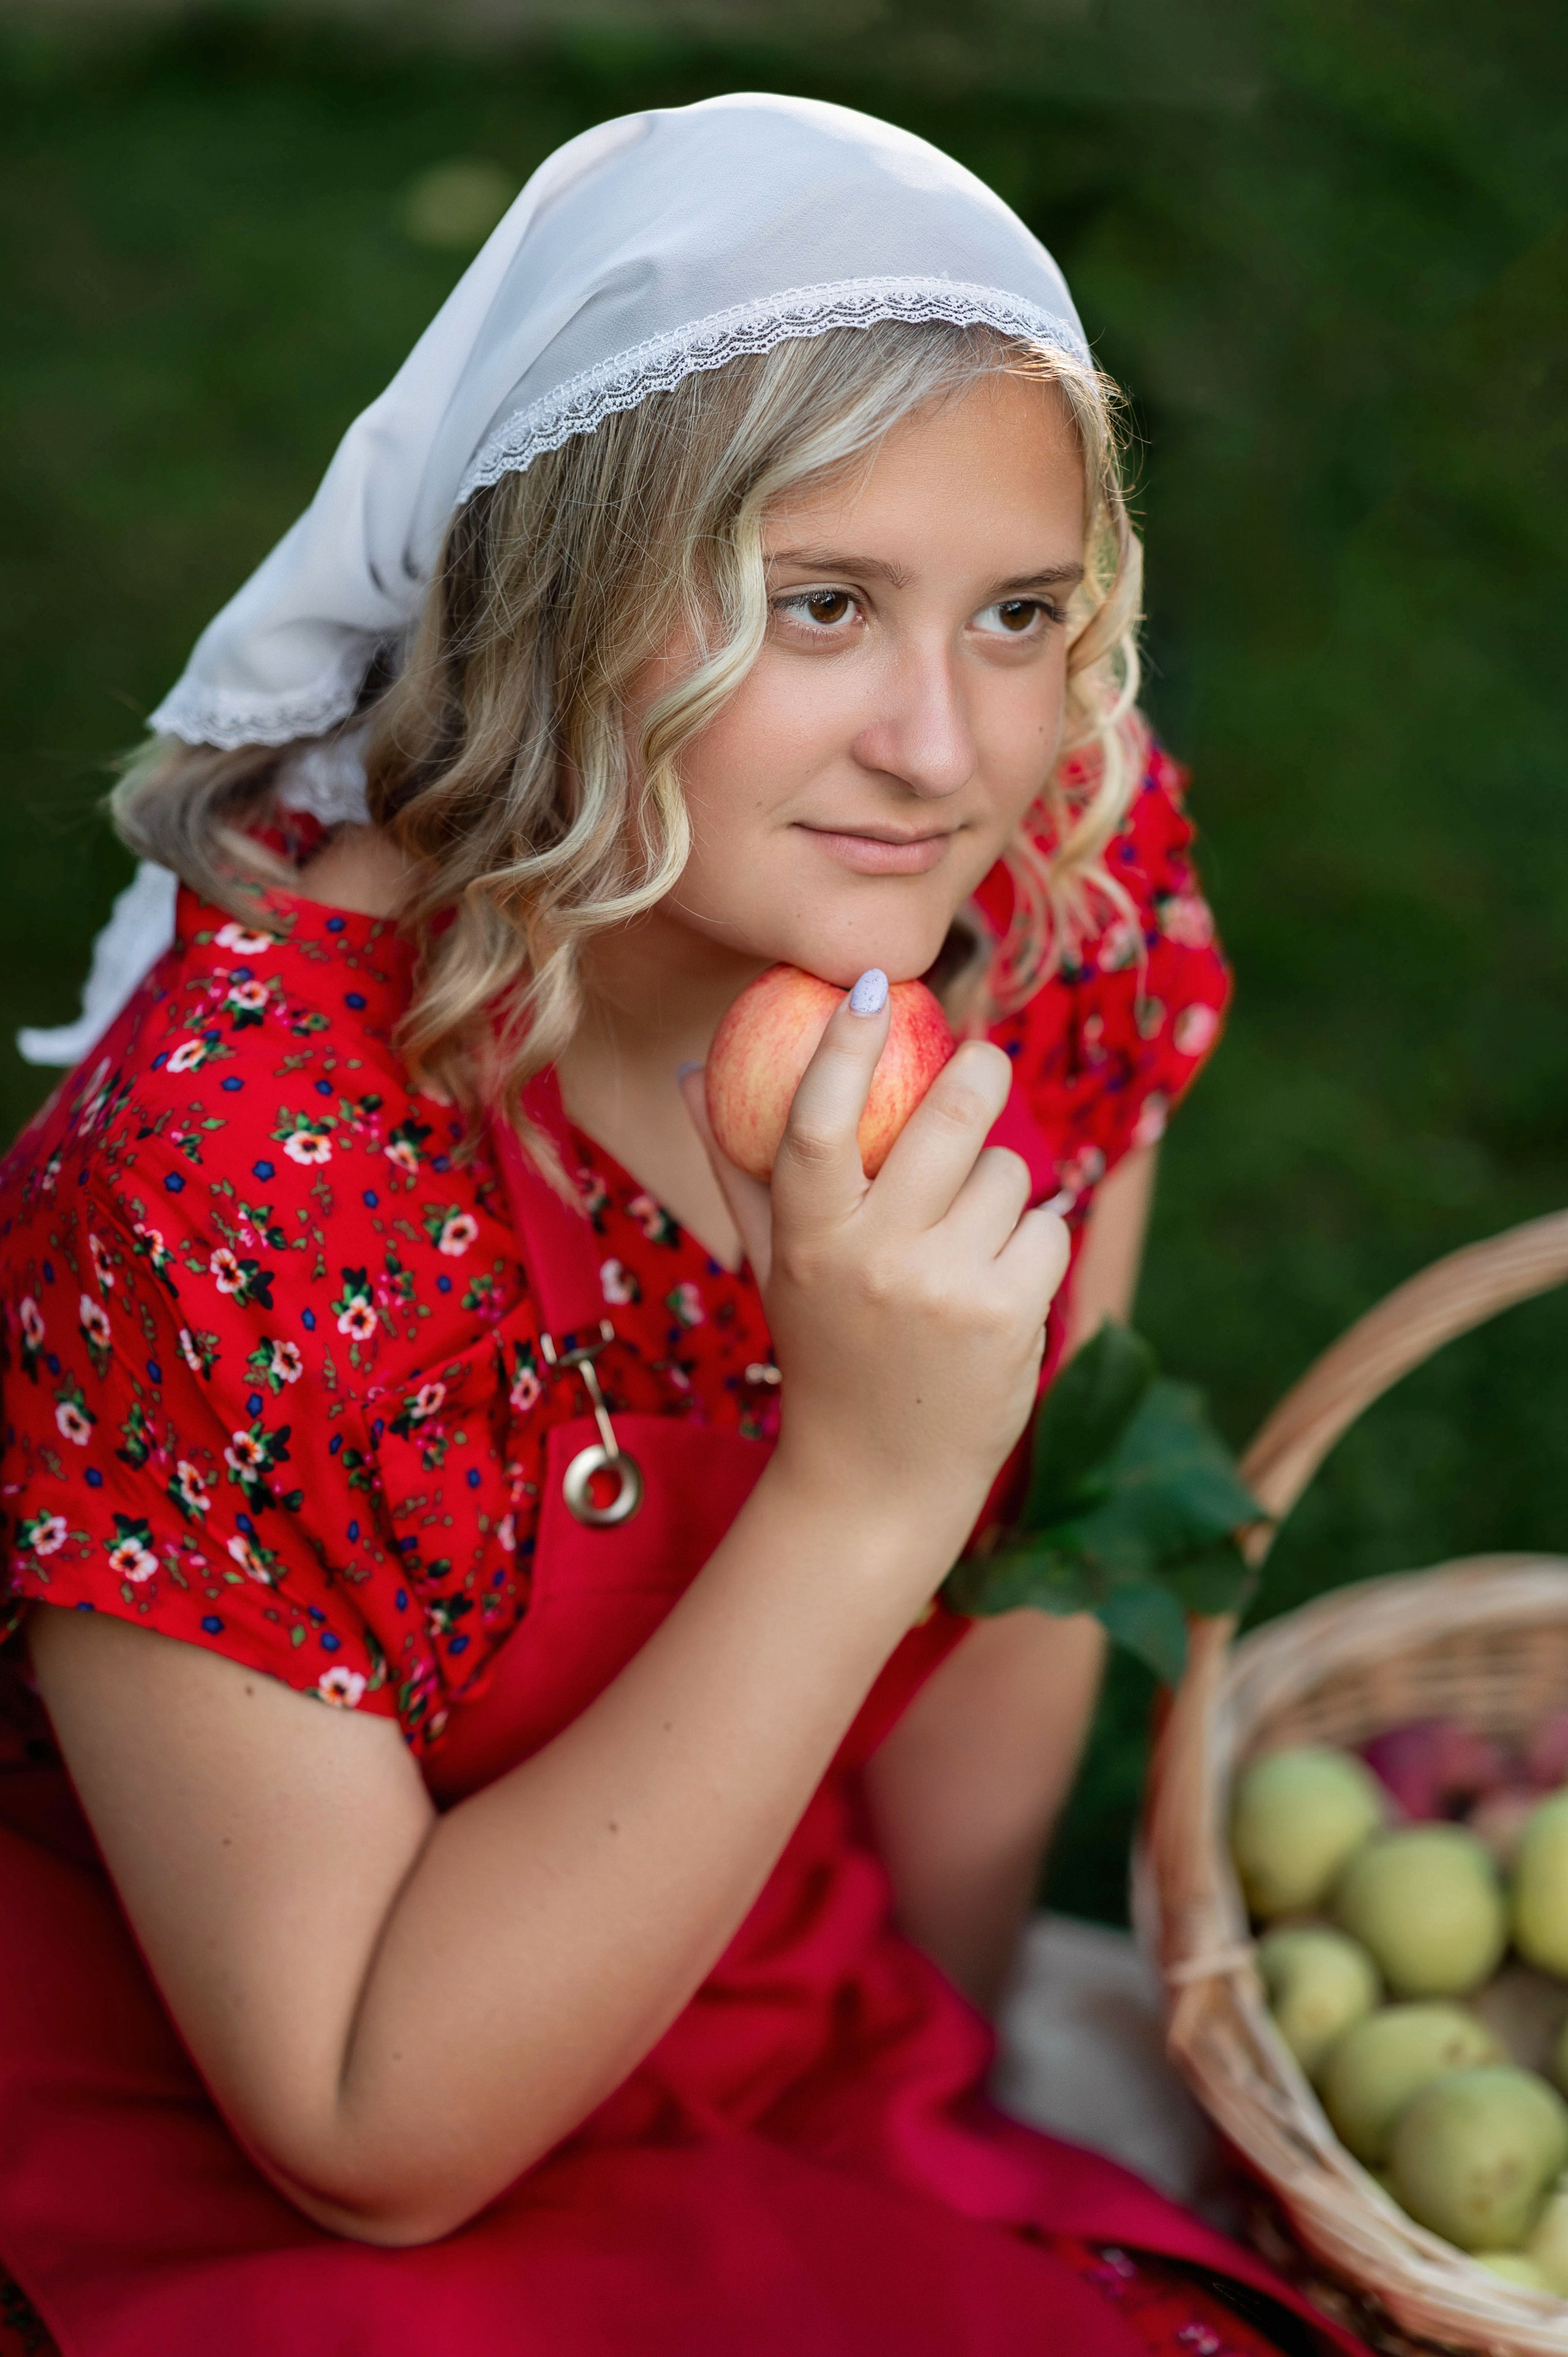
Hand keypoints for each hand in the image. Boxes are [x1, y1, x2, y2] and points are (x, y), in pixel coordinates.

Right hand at [683, 972, 1069, 1562]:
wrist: (876, 1480)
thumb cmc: (823, 1352)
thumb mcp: (770, 1265)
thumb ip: (736, 1169)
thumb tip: (689, 1074)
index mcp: (807, 1236)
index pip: (819, 1119)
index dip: (846, 1045)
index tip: (872, 984)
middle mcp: (874, 1256)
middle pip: (947, 1114)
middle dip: (977, 1073)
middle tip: (978, 1065)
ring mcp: (946, 1286)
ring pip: (1007, 1173)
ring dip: (999, 1187)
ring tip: (966, 1236)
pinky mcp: (1011, 1314)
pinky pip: (1047, 1227)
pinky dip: (1033, 1241)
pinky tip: (999, 1279)